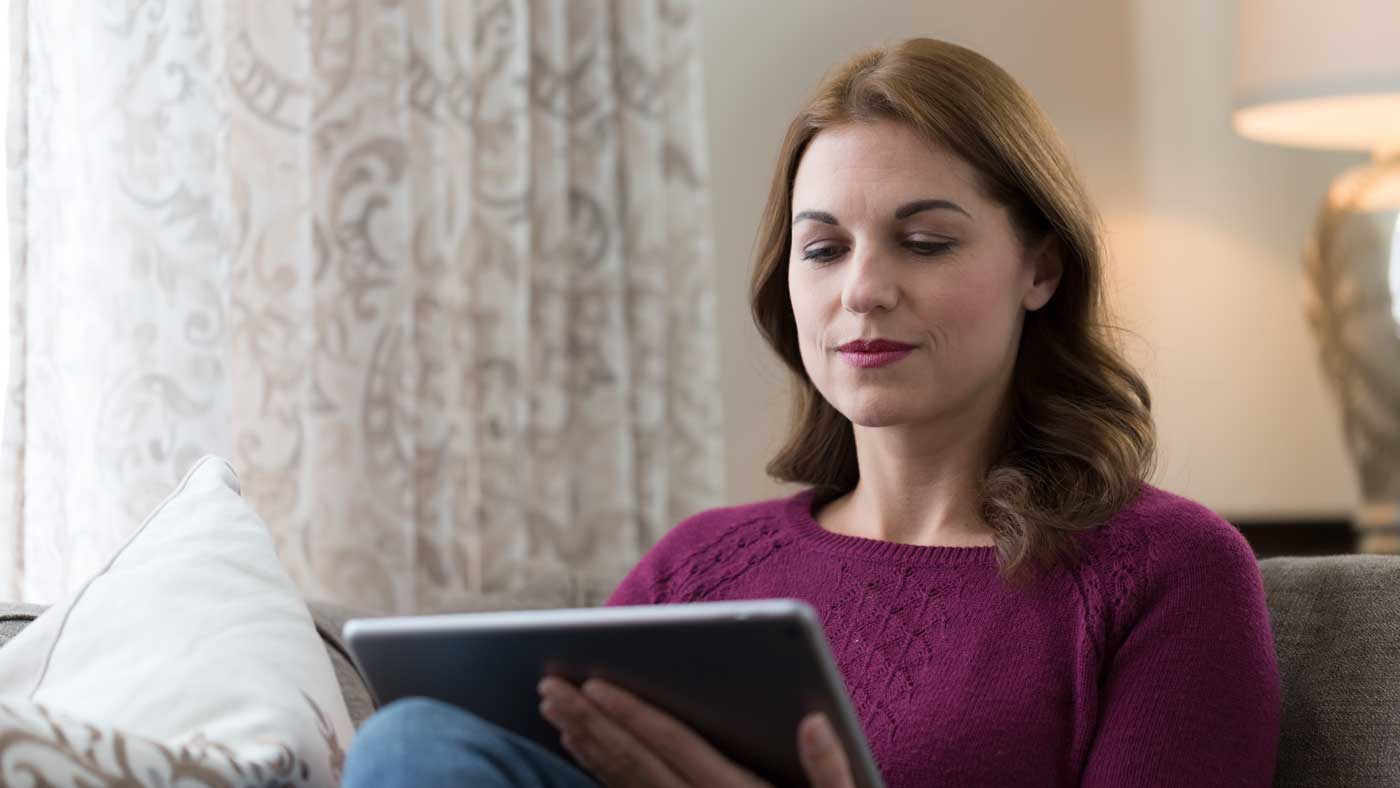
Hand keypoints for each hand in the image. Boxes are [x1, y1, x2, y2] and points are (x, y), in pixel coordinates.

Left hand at [538, 676, 856, 787]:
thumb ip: (831, 771)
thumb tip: (811, 722)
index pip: (675, 748)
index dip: (633, 714)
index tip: (594, 684)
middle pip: (635, 763)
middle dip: (591, 722)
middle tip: (550, 687)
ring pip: (623, 784)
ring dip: (586, 744)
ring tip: (554, 710)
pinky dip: (602, 772)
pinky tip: (583, 748)